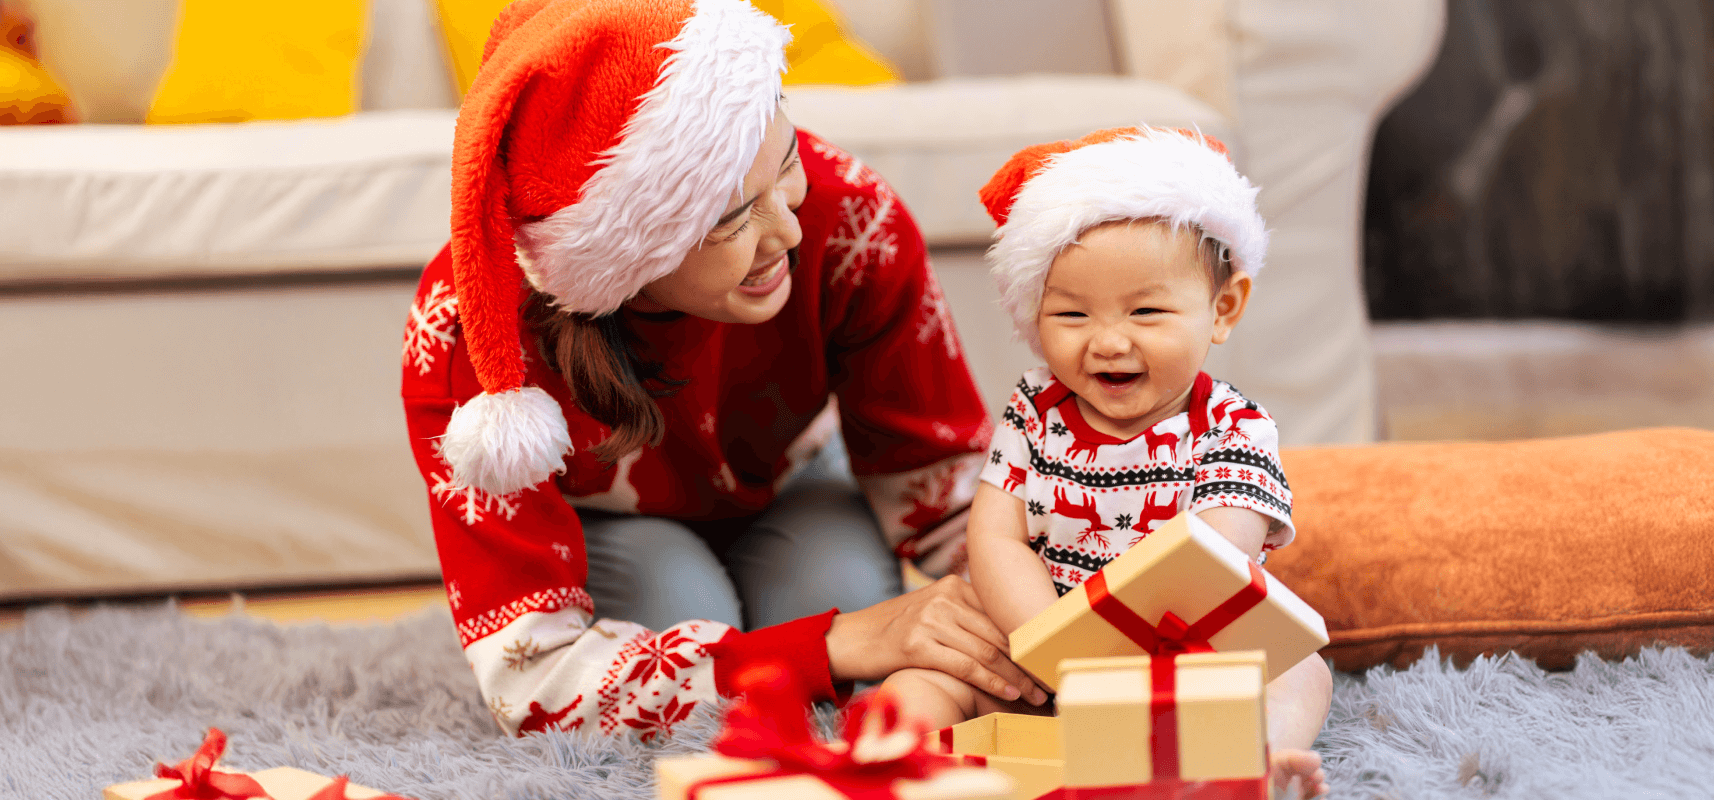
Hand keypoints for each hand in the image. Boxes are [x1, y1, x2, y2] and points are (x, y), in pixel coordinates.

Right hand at [825, 576, 1049, 705]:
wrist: (851, 639)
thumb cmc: (897, 630)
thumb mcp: (933, 610)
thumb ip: (966, 616)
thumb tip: (1012, 638)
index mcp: (953, 585)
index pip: (1002, 613)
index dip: (1029, 638)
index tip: (1048, 657)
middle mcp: (944, 597)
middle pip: (999, 632)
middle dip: (1028, 661)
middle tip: (1049, 681)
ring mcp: (930, 619)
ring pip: (988, 651)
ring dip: (1016, 677)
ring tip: (1035, 694)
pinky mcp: (917, 644)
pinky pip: (966, 666)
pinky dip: (992, 682)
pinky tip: (1008, 694)